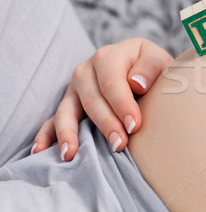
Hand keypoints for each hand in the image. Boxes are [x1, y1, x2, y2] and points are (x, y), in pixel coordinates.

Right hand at [33, 38, 172, 160]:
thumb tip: (136, 84)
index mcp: (108, 56)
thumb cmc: (152, 69)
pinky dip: (45, 136)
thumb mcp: (159, 60)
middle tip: (120, 145)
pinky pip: (52, 121)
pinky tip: (40, 152)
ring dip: (69, 133)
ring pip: (67, 112)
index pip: (112, 82)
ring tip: (71, 154)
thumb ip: (151, 67)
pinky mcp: (68, 105)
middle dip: (105, 124)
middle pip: (92, 100)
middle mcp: (85, 71)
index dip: (122, 104)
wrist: (142, 70)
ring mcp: (73, 90)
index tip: (134, 125)